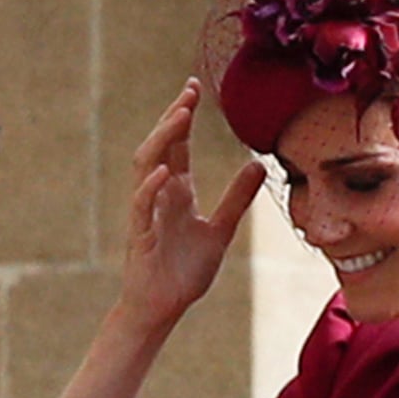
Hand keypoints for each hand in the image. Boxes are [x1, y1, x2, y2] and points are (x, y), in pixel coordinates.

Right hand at [117, 80, 263, 335]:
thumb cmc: (184, 272)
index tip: (196, 89)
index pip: (178, 145)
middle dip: (174, 117)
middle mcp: (160, 195)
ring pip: (147, 165)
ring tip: (181, 116)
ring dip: (162, 139)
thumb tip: (258, 164)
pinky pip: (141, 205)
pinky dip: (151, 186)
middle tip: (190, 91)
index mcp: (177, 193)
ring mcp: (147, 213)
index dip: (185, 116)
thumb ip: (236, 198)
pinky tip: (166, 170)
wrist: (162, 308)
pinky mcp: (140, 235)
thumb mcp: (220, 231)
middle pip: (161, 145)